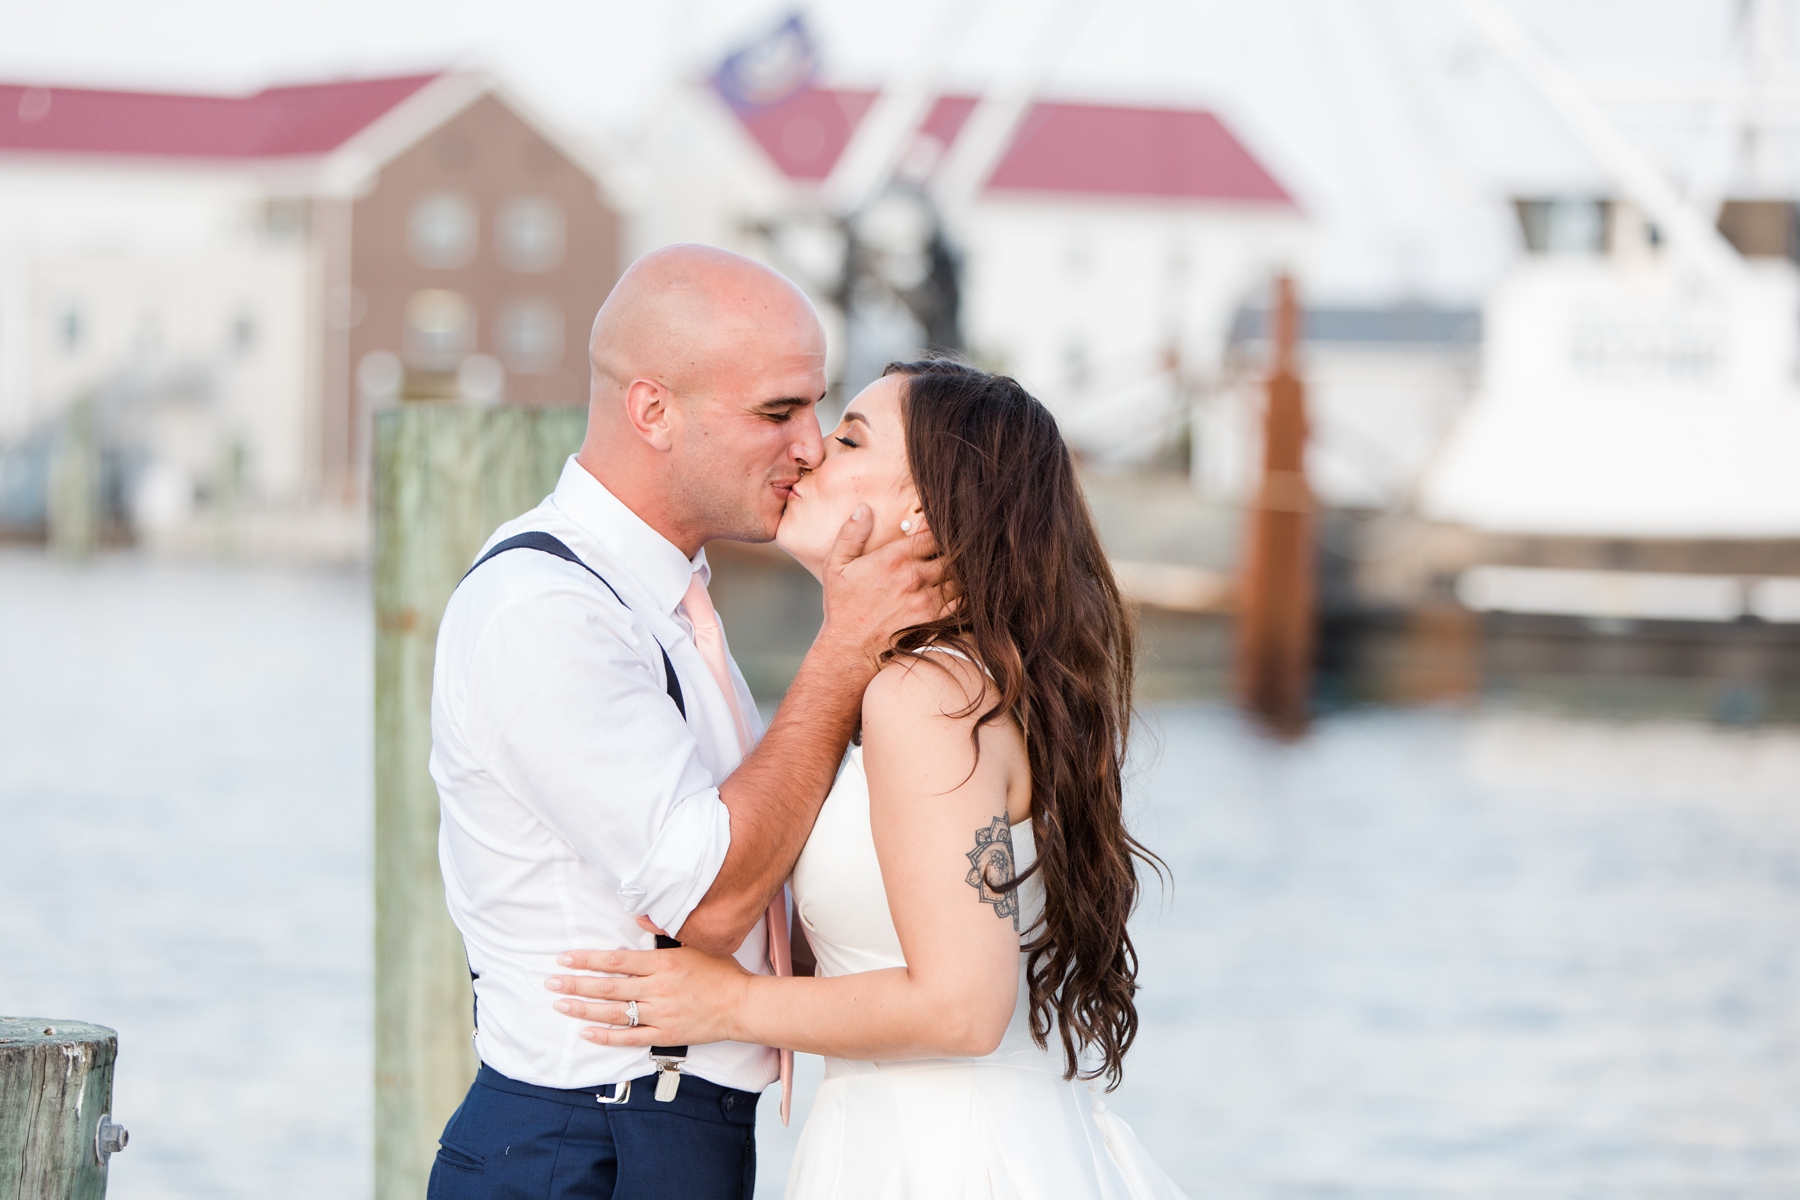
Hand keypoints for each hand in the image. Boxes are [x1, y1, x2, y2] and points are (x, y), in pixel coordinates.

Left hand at [546, 947, 752, 1047]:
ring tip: (561, 1004)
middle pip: (608, 987)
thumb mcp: (695, 943)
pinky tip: (587, 1032)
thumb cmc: (721, 971)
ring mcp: (660, 1013)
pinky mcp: (665, 1033)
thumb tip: (638, 914)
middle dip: (576, 983)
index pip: (616, 961)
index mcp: (663, 963)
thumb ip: (665, 932)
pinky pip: (630, 1037)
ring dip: (584, 1008)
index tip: (565, 958)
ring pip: (614, 1012)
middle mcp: (657, 988)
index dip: (588, 960)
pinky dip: (607, 1036)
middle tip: (551, 982)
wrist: (742, 1004)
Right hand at [817, 504, 950, 672]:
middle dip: (956, 547)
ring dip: (962, 569)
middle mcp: (913, 576)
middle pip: (951, 552)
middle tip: (960, 544)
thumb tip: (864, 507)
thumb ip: (850, 534)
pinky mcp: (933, 619)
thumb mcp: (835, 565)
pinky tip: (964, 588)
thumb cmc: (842, 606)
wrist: (849, 649)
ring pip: (959, 575)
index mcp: (893, 558)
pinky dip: (966, 592)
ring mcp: (926, 599)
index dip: (942, 527)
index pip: (932, 532)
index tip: (944, 525)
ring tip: (964, 564)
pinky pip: (961, 601)